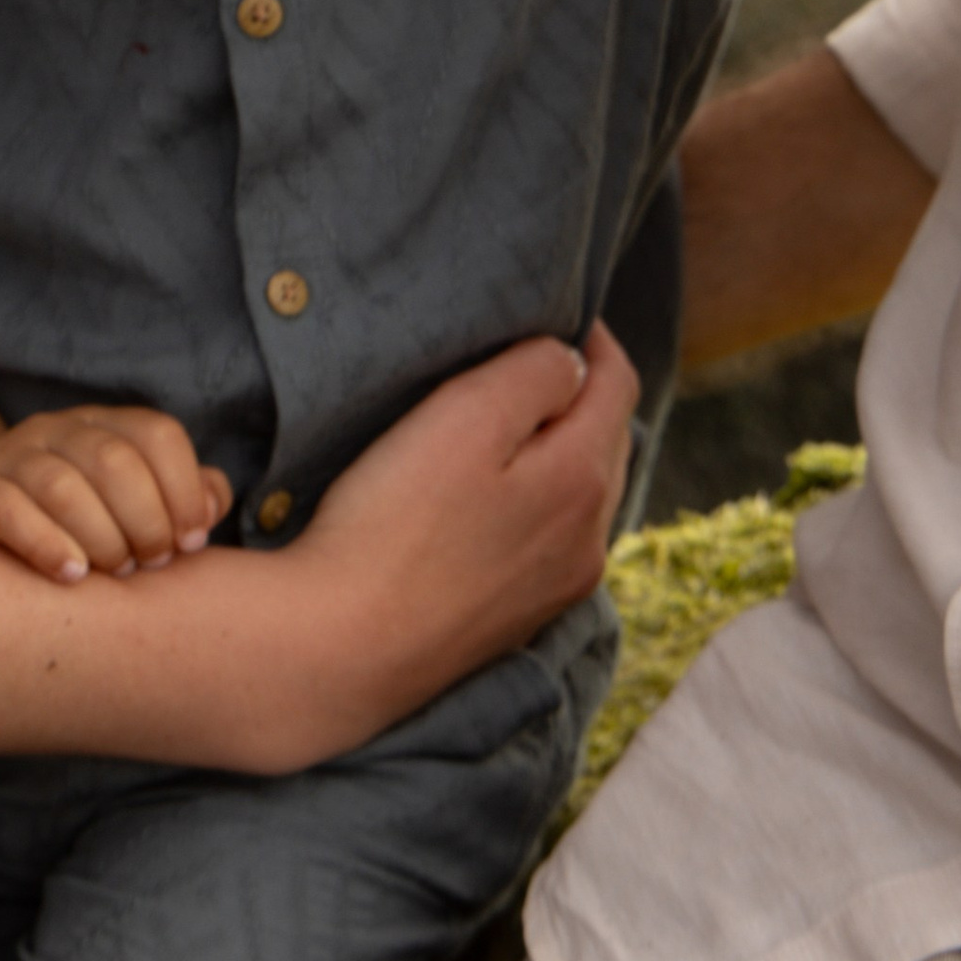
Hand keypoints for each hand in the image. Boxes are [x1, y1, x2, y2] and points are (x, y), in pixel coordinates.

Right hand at [0, 403, 234, 581]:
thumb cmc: (81, 529)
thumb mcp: (134, 506)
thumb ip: (184, 498)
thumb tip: (211, 503)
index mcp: (105, 424)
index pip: (158, 434)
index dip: (185, 490)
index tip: (190, 542)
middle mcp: (58, 428)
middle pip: (114, 461)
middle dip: (145, 521)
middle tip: (149, 564)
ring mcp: (10, 454)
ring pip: (62, 487)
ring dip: (101, 538)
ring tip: (114, 573)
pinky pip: (6, 509)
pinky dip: (44, 544)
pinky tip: (71, 575)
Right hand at [282, 325, 638, 750]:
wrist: (342, 650)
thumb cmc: (395, 523)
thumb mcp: (465, 417)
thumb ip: (533, 374)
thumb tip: (570, 361)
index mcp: (584, 480)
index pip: (619, 385)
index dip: (593, 337)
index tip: (557, 311)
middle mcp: (589, 539)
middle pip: (609, 441)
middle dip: (582, 393)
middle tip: (529, 358)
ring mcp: (558, 588)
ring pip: (584, 494)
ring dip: (563, 449)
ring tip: (510, 422)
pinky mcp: (518, 620)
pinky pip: (553, 540)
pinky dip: (540, 501)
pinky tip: (496, 498)